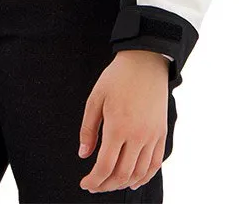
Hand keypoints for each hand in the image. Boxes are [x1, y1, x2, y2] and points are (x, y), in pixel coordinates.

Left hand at [77, 49, 169, 192]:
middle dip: (106, 185)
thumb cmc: (117, 77)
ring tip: (111, 183)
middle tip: (95, 185)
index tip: (85, 183)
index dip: (94, 180)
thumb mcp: (95, 98)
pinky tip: (135, 181)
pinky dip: (145, 176)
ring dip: (124, 183)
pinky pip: (155, 163)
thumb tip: (83, 154)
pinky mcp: (161, 133)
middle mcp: (137, 135)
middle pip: (122, 174)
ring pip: (139, 173)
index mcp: (118, 127)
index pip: (105, 166)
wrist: (145, 61)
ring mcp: (152, 135)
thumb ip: (88, 129)